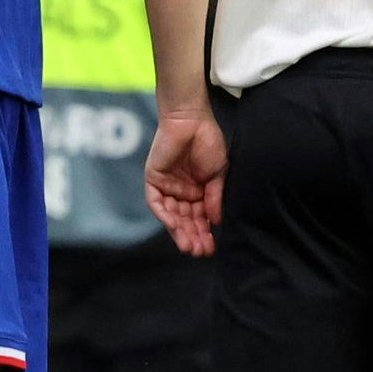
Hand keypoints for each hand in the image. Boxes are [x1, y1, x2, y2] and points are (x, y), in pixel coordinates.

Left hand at [145, 107, 225, 255]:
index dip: (205, 232)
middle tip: (200, 251)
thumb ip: (215, 197)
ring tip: (190, 245)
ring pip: (171, 215)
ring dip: (179, 231)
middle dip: (193, 236)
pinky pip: (156, 202)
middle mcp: (181, 191)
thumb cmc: (208, 142)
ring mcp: (167, 186)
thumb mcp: (218, 174)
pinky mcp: (154, 179)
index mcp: (198, 190)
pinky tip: (175, 226)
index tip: (212, 247)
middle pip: (185, 220)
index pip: (200, 217)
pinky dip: (165, 215)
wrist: (192, 120)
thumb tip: (217, 221)